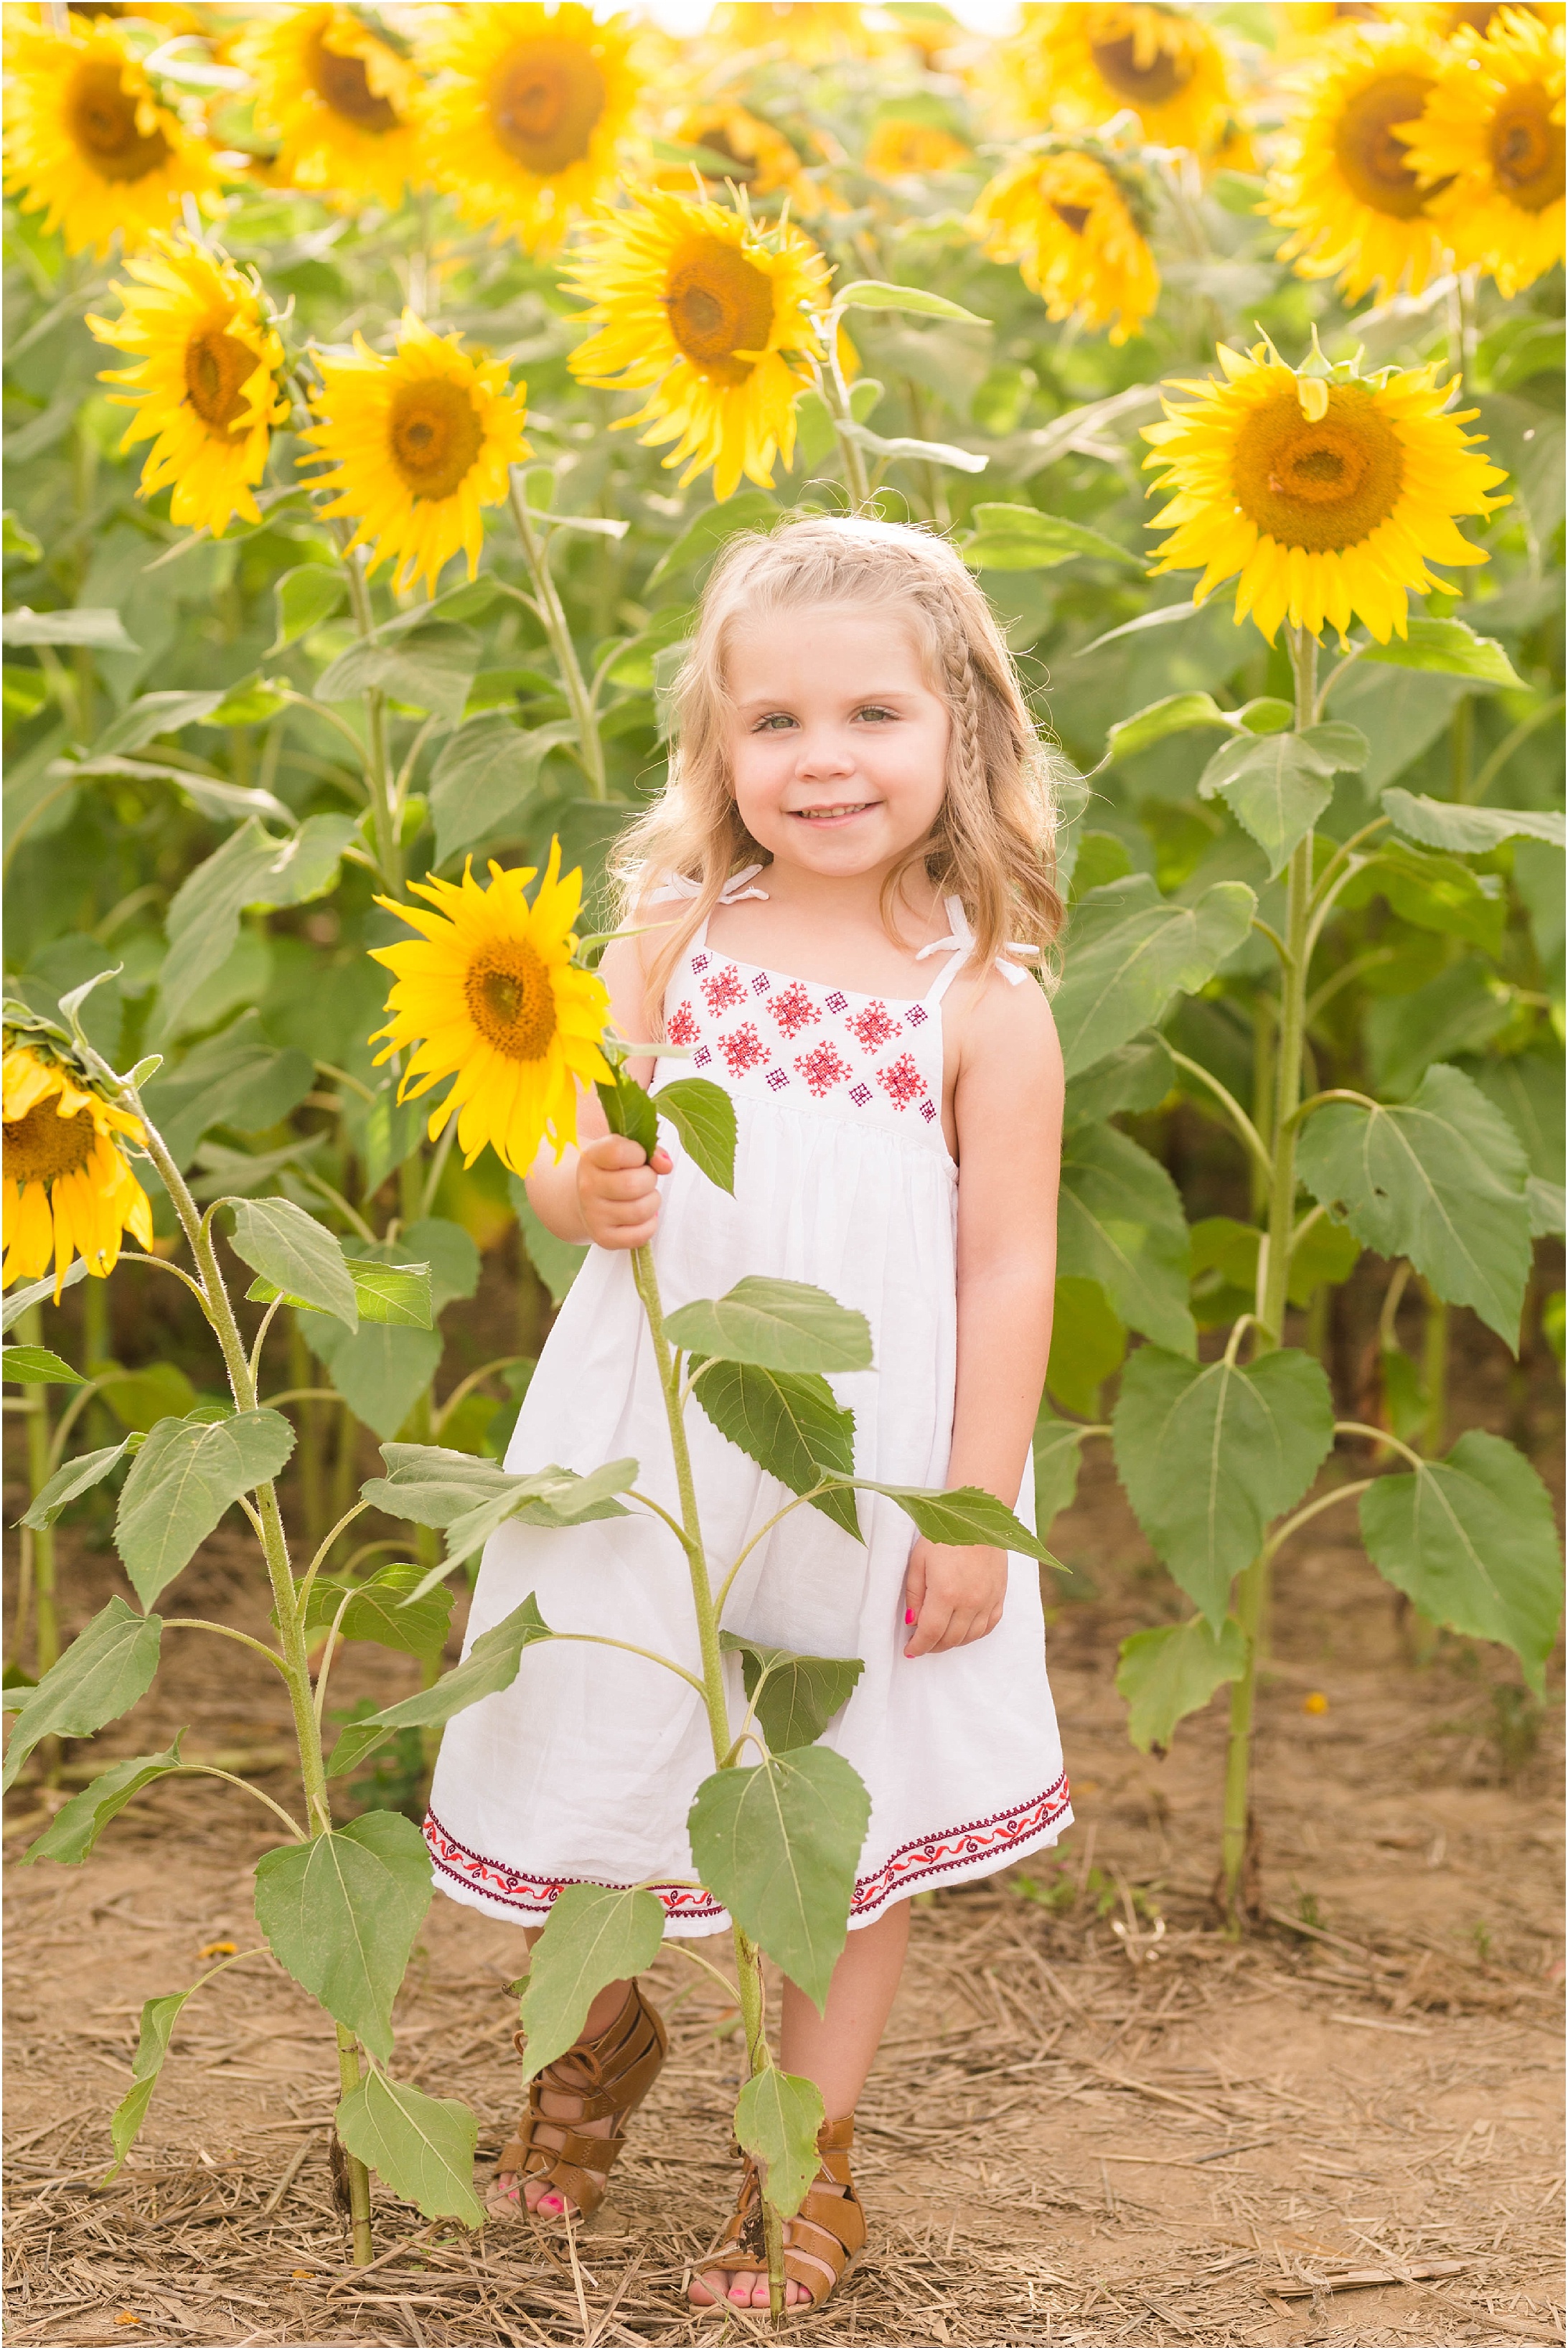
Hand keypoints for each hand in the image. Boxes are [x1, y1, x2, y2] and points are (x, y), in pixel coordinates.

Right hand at [576, 1134, 670, 1249]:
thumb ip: (650, 1151)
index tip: (640, 1158)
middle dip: (650, 1180)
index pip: (618, 1152)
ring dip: (652, 1202)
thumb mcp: (627, 1152)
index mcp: (591, 1158)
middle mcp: (587, 1186)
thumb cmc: (615, 1171)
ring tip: (644, 1197)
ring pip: (640, 1211)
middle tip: (645, 1180)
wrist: (588, 1200)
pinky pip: (639, 1235)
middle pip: (633, 1184)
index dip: (639, 1153)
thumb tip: (665, 1164)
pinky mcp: (603, 1238)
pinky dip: (649, 1225)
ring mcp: (593, 1215)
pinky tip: (642, 1217)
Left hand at [902, 1539, 1005, 1657]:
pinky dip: (974, 1633)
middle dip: (932, 1646)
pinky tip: (963, 1630)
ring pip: (970, 1636)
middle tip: (921, 1644)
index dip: (918, 1646)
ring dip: (952, 1642)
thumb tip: (912, 1622)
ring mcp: (988, 1600)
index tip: (910, 1650)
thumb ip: (914, 1595)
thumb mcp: (919, 1561)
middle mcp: (969, 1602)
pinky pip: (989, 1626)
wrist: (978, 1519)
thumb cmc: (945, 1535)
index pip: (931, 1633)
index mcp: (946, 1593)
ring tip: (939, 1638)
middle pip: (950, 1639)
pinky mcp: (1000, 1595)